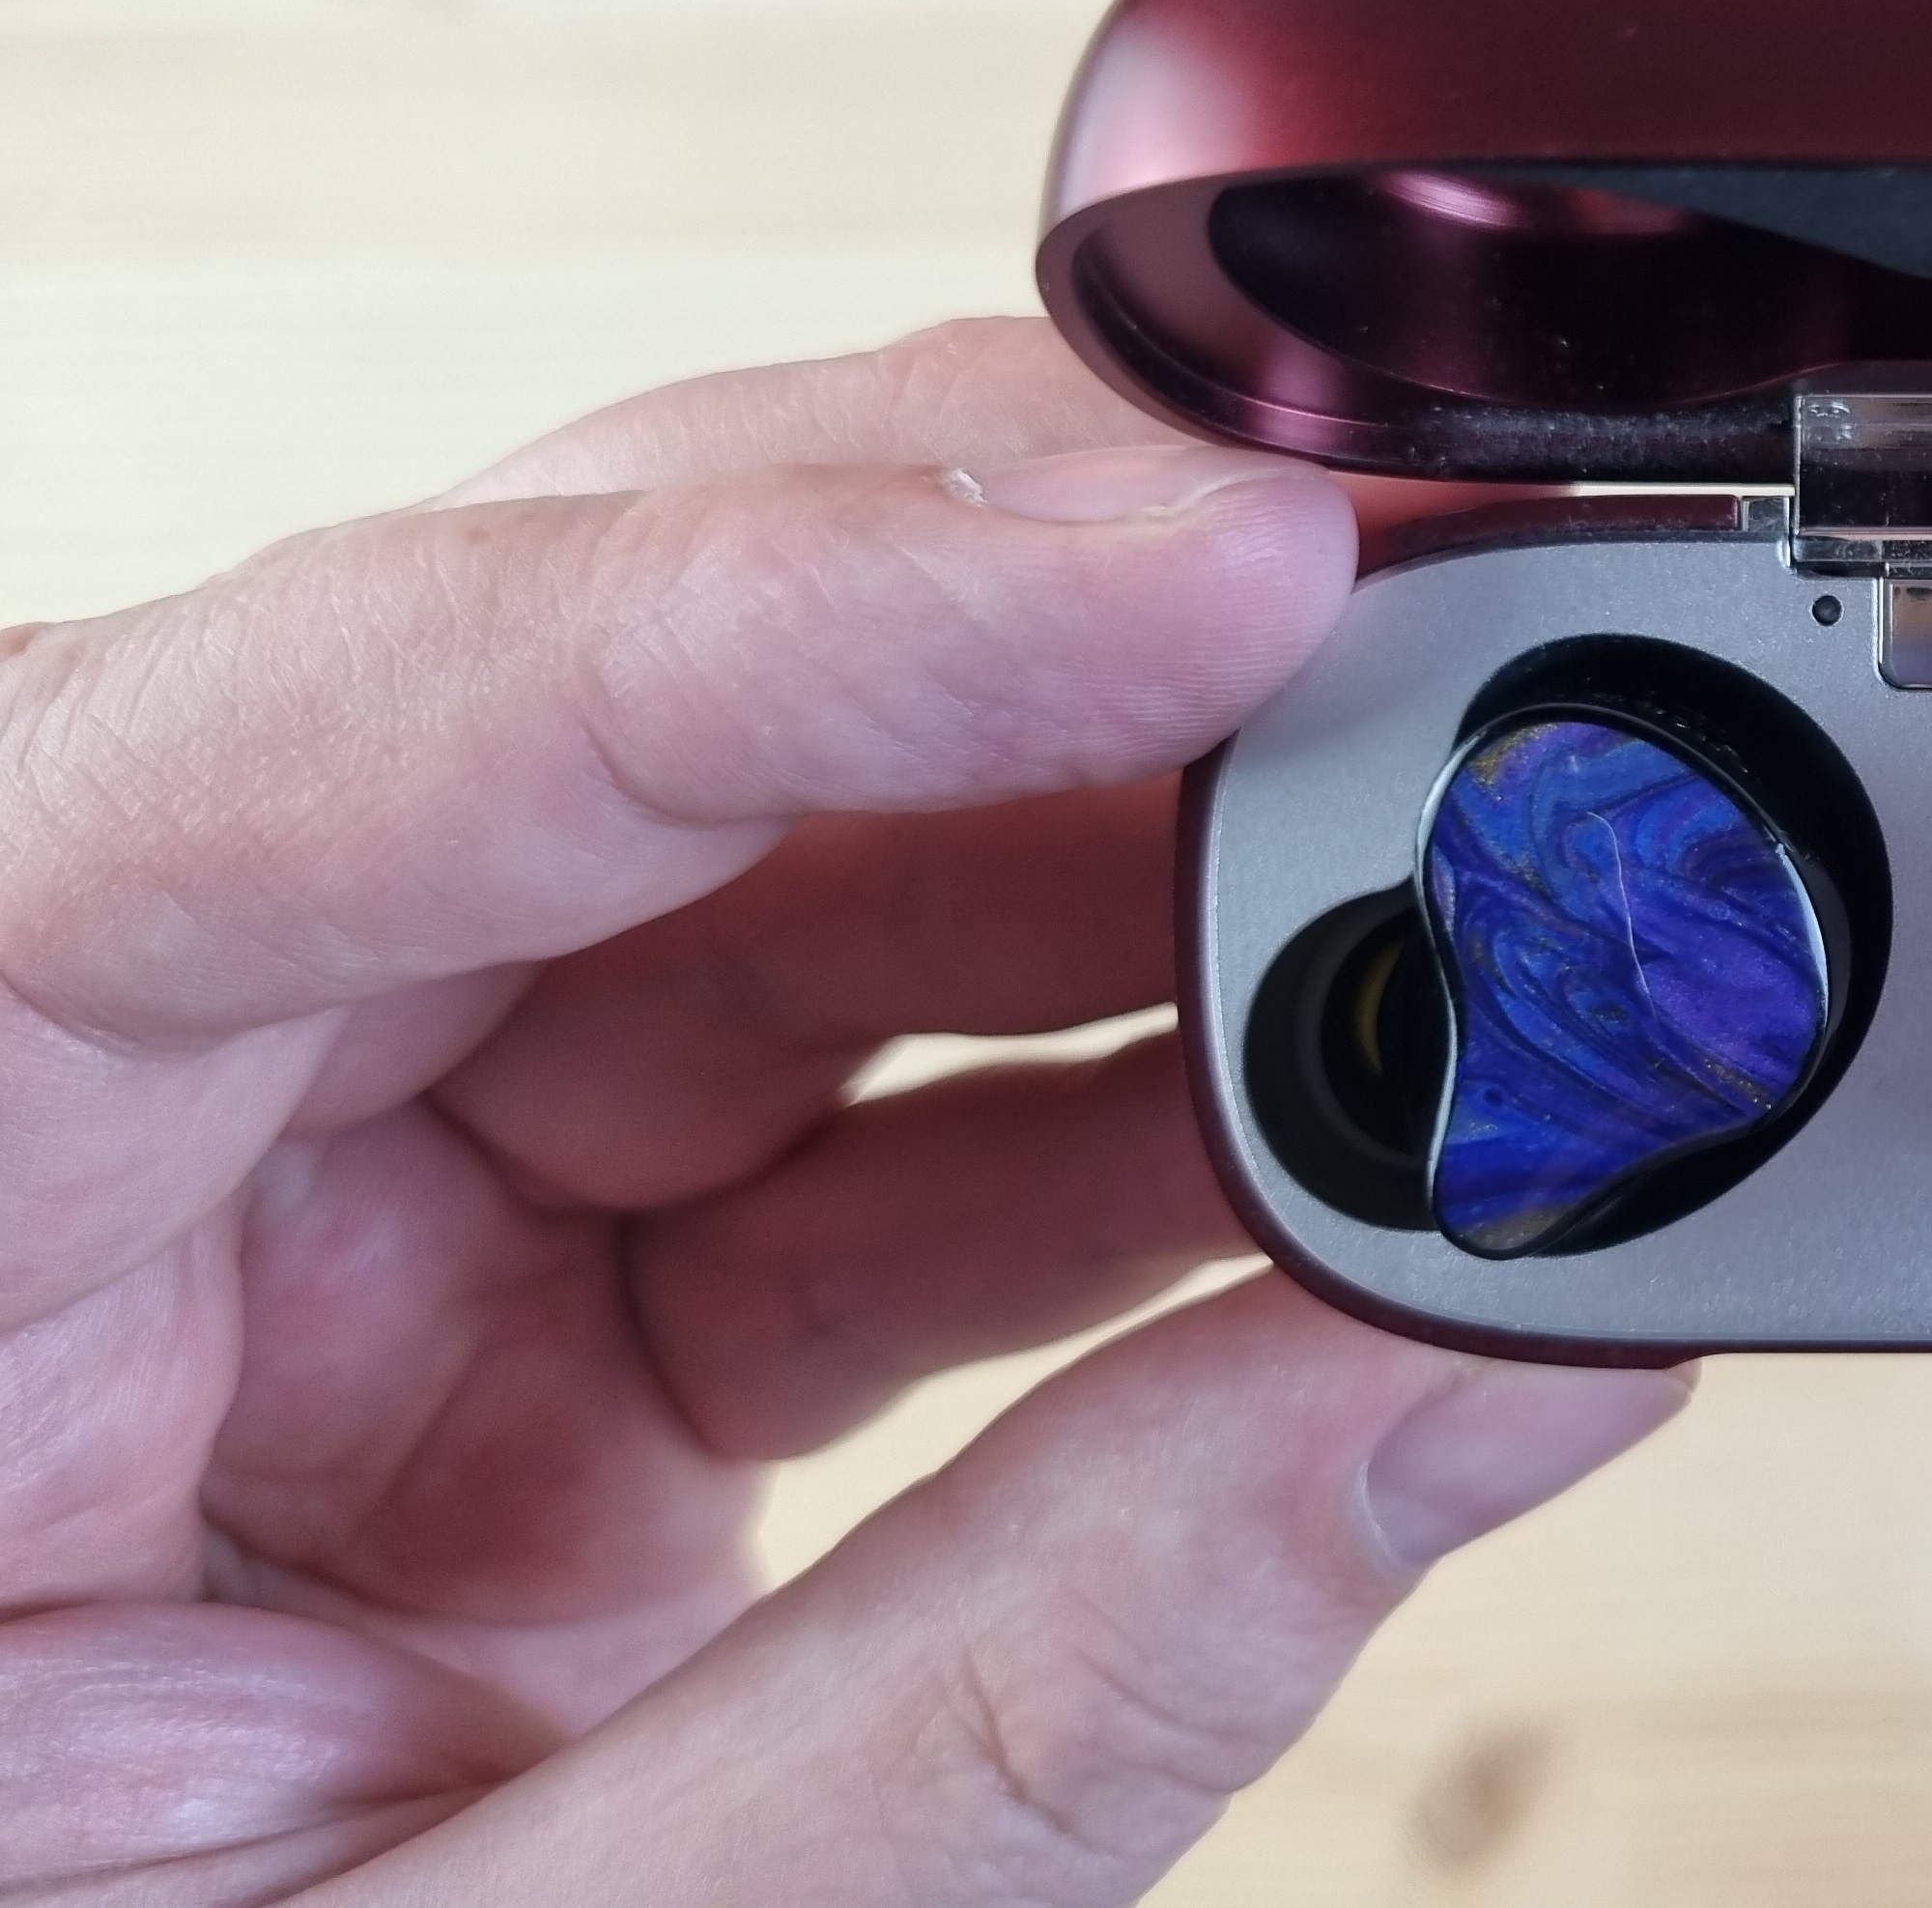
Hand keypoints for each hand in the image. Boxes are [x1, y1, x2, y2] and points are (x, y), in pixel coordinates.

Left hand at [0, 320, 1683, 1905]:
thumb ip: (994, 1708)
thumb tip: (1452, 1392)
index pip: (345, 741)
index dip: (812, 610)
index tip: (1233, 551)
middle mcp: (72, 1096)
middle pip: (585, 693)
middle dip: (1046, 630)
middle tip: (1424, 602)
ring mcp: (289, 1181)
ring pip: (770, 857)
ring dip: (1146, 860)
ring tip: (1464, 881)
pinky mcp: (486, 1280)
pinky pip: (845, 1102)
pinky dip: (1127, 1113)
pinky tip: (1348, 1117)